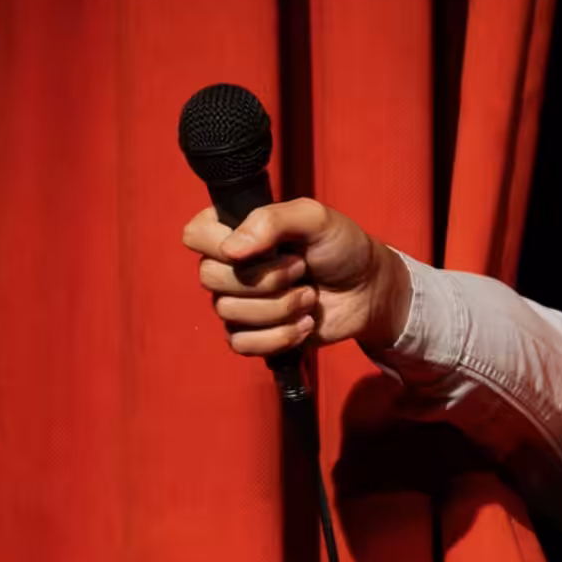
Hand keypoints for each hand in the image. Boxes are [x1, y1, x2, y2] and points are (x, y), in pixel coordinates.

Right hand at [181, 197, 409, 357]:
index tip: (263, 248)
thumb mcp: (315, 217)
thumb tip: (231, 250)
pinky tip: (303, 324)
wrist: (367, 290)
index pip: (195, 235)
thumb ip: (273, 219)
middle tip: (301, 269)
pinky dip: (280, 336)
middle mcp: (229, 265)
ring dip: (280, 307)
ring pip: (228, 312)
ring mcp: (238, 302)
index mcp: (235, 229)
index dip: (220, 245)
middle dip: (265, 278)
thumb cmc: (341, 247)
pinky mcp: (253, 335)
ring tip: (309, 297)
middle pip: (210, 278)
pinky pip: (241, 343)